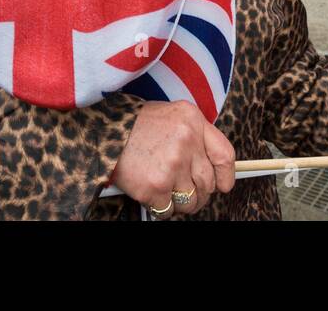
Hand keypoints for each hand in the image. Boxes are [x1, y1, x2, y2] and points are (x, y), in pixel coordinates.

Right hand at [112, 101, 234, 217]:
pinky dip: (160, 208)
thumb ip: (194, 136)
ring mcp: (172, 165)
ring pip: (190, 201)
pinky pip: (168, 210)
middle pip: (207, 183)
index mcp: (192, 120)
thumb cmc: (136, 126)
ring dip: (180, 203)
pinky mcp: (155, 186)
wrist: (102, 132)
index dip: (226, 176)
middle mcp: (186, 141)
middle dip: (198, 193)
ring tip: (165, 190)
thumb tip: (211, 167)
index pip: (224, 155)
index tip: (223, 185)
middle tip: (183, 190)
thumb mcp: (172, 116)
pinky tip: (150, 193)